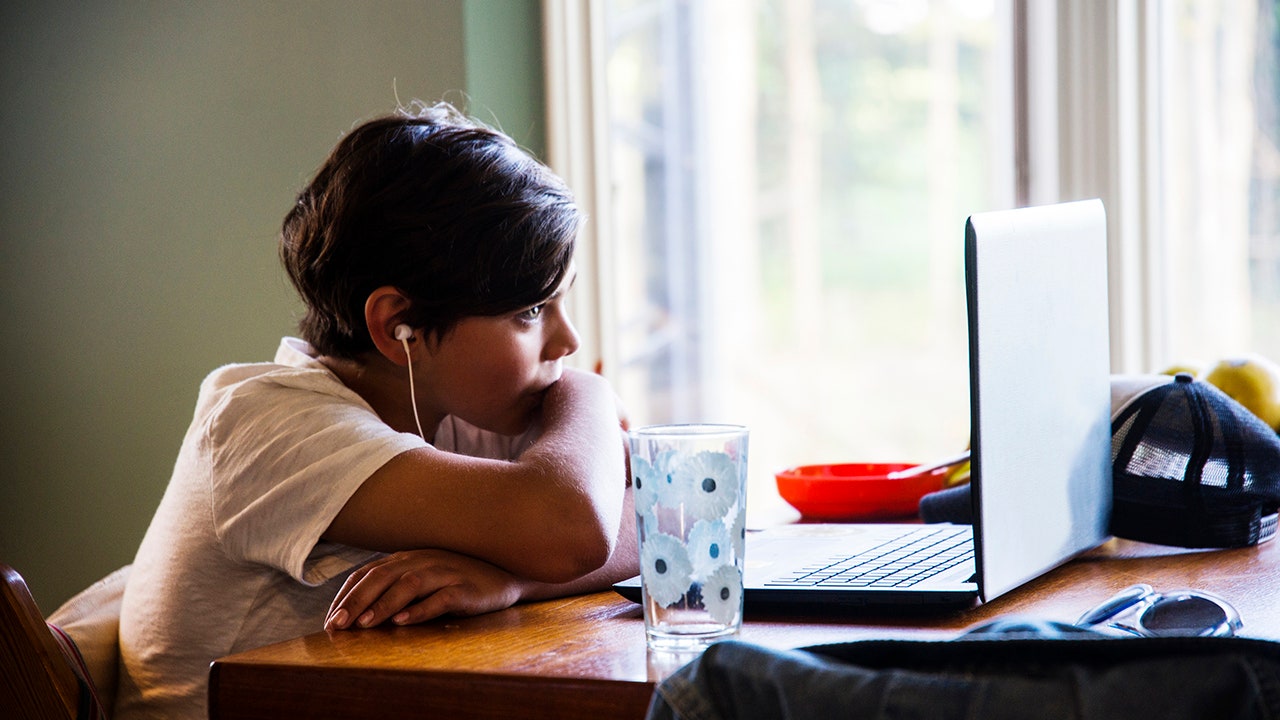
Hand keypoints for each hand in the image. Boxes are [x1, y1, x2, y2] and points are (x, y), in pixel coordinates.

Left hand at [325, 549, 526, 630]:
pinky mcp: (465, 588)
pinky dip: (420, 609)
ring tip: (364, 624)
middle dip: (356, 601)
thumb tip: (357, 611)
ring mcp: (445, 572)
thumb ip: (394, 587)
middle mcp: (422, 560)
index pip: (368, 573)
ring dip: (383, 605)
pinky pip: (440, 598)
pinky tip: (403, 621)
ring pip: (408, 585)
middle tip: (338, 624)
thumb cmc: (457, 580)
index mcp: (407, 558)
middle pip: (382, 577)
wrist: (505, 576)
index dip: (346, 595)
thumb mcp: (422, 578)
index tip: (330, 619)